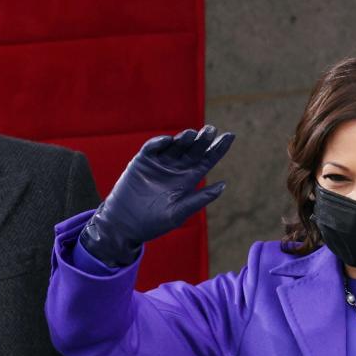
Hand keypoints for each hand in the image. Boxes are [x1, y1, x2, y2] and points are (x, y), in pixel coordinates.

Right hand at [80, 125, 234, 266]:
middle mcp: (176, 168)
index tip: (230, 136)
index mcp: (188, 180)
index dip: (219, 148)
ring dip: (184, 138)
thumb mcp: (179, 213)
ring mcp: (159, 163)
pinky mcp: (142, 162)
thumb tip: (224, 185)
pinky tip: (168, 141)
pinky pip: (152, 148)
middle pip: (194, 149)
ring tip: (192, 134)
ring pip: (175, 145)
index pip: (207, 160)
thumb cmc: (153, 223)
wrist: (124, 225)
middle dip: (203, 139)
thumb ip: (199, 199)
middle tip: (211, 130)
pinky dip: (159, 142)